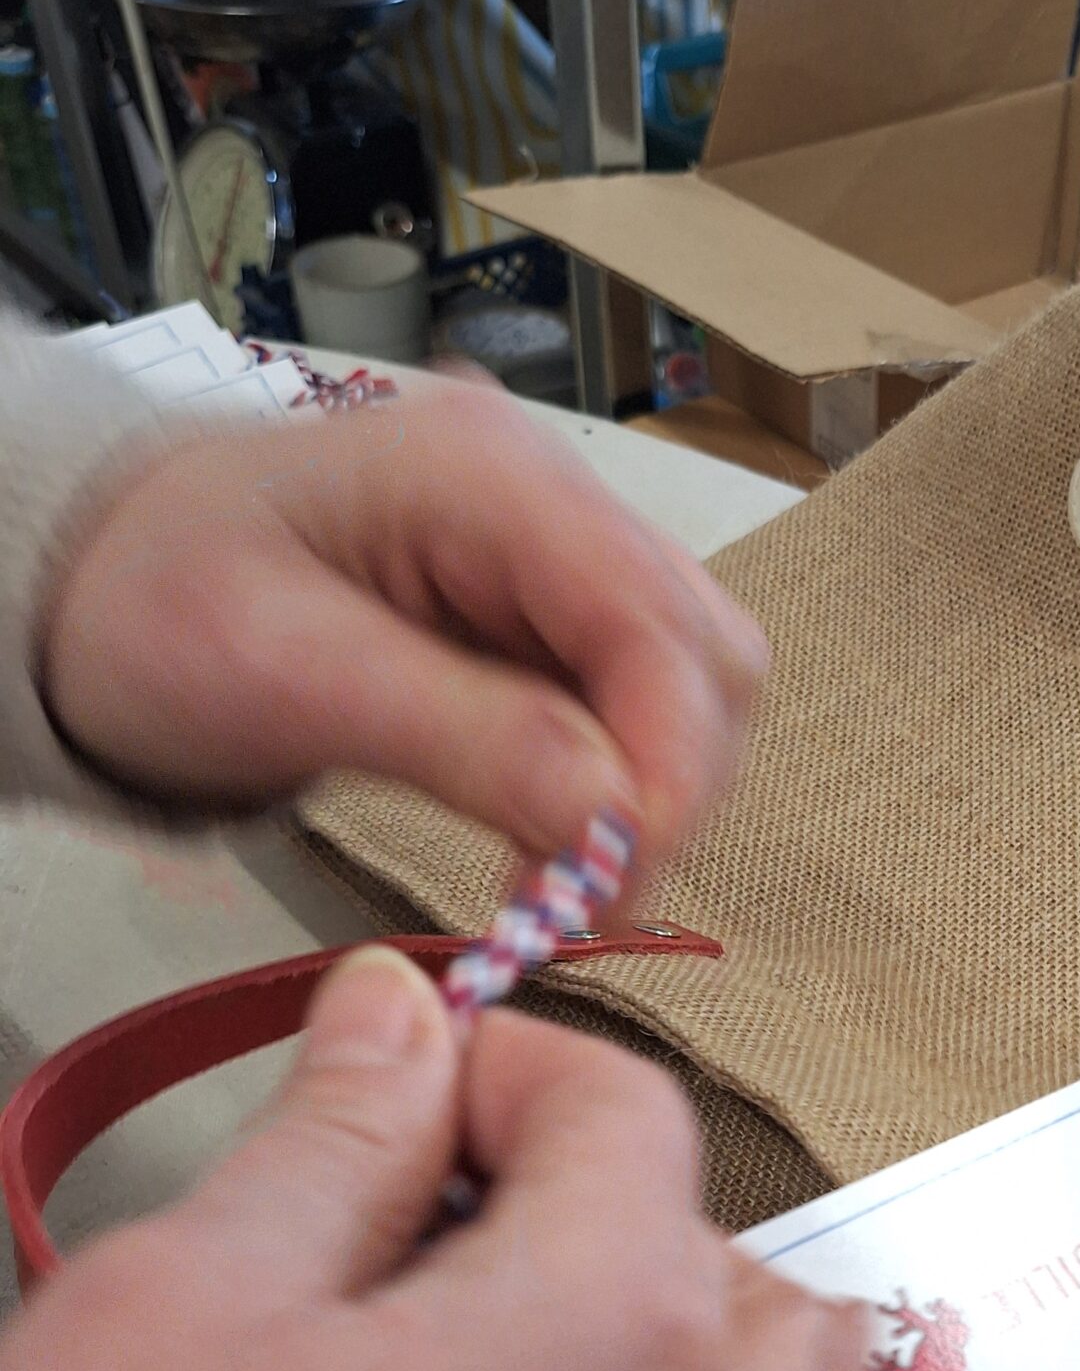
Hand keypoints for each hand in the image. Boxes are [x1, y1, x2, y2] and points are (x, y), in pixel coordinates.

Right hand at [0, 948, 863, 1370]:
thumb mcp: (189, 1301)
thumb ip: (335, 1135)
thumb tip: (400, 1018)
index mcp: (613, 1327)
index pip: (627, 1117)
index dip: (508, 1064)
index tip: (401, 1081)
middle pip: (727, 1254)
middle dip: (602, 1192)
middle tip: (429, 1208)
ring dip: (694, 1324)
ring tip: (526, 1324)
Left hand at [40, 373, 766, 876]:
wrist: (84, 579)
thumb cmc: (151, 601)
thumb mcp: (285, 673)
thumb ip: (463, 736)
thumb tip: (616, 818)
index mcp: (490, 475)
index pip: (656, 620)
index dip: (670, 762)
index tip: (617, 880)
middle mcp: (550, 498)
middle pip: (704, 653)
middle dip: (669, 785)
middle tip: (582, 895)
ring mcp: (553, 554)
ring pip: (688, 688)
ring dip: (647, 796)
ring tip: (550, 874)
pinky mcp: (543, 613)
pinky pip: (630, 709)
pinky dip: (609, 791)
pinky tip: (540, 839)